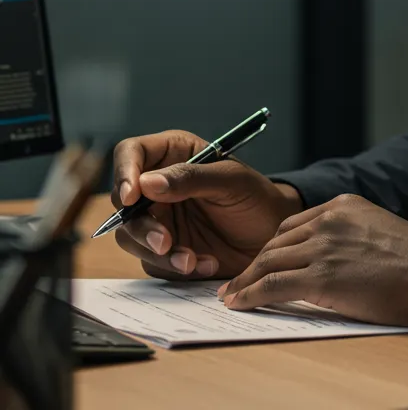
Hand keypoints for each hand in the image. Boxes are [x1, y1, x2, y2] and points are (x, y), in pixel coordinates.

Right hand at [110, 130, 303, 280]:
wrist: (271, 235)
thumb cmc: (256, 196)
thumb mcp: (231, 181)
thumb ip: (191, 178)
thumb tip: (146, 182)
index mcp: (174, 154)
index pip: (131, 153)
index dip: (124, 172)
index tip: (132, 197)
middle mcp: (159, 185)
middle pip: (123, 202)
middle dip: (142, 226)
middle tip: (166, 242)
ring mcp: (158, 218)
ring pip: (130, 235)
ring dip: (158, 252)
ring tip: (192, 260)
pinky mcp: (163, 248)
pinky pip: (152, 261)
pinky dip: (175, 267)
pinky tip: (205, 264)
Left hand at [216, 193, 407, 326]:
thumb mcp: (379, 229)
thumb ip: (350, 234)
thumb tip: (332, 259)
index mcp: (344, 205)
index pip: (293, 224)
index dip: (272, 246)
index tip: (261, 262)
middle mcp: (329, 221)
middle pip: (276, 242)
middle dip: (253, 264)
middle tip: (237, 281)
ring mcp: (323, 248)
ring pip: (267, 263)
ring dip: (245, 281)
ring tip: (232, 295)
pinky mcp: (320, 279)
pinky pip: (271, 287)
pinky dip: (249, 296)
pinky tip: (239, 304)